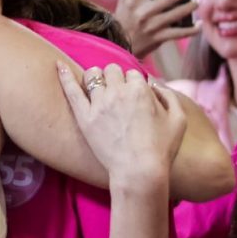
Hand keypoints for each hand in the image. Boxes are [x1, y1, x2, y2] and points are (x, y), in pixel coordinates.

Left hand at [58, 62, 186, 184]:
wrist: (139, 172)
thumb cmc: (162, 149)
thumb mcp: (179, 120)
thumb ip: (169, 95)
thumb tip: (154, 83)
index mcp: (140, 89)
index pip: (132, 74)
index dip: (133, 85)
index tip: (134, 97)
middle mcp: (118, 92)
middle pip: (111, 70)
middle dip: (115, 78)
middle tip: (116, 94)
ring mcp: (99, 104)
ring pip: (92, 75)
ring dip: (96, 78)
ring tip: (96, 87)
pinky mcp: (84, 117)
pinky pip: (71, 90)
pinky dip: (64, 75)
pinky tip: (58, 65)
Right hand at [113, 0, 197, 58]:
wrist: (118, 47)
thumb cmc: (122, 20)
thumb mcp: (121, 0)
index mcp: (133, 0)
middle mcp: (143, 12)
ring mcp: (152, 26)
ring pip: (177, 14)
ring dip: (190, 6)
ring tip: (198, 0)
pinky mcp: (159, 38)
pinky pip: (179, 33)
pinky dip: (191, 30)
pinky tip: (199, 24)